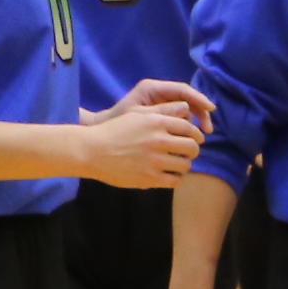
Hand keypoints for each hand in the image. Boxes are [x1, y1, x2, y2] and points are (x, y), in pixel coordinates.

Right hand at [75, 85, 206, 190]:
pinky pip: (175, 181)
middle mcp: (158, 140)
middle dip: (193, 150)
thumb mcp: (137, 113)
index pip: (189, 128)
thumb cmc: (114, 130)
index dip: (195, 134)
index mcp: (156, 122)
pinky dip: (175, 178)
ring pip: (185, 165)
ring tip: (176, 164)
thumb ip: (163, 110)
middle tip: (186, 152)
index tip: (193, 139)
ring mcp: (154, 161)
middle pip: (192, 147)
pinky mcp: (150, 178)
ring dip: (184, 165)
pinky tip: (167, 174)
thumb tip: (187, 108)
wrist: (92, 151)